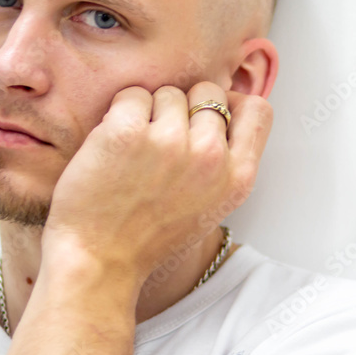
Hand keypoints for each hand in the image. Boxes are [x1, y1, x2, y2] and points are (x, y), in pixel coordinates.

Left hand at [39, 81, 272, 284]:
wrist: (98, 261)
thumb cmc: (148, 237)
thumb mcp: (211, 206)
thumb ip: (225, 162)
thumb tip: (222, 113)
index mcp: (236, 177)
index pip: (257, 110)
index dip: (231, 104)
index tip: (208, 115)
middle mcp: (210, 157)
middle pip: (208, 92)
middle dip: (185, 106)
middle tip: (162, 140)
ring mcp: (170, 142)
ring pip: (168, 92)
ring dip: (149, 112)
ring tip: (134, 152)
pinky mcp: (128, 132)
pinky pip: (131, 95)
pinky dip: (119, 113)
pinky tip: (113, 145)